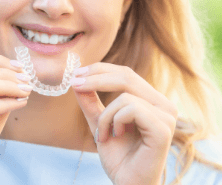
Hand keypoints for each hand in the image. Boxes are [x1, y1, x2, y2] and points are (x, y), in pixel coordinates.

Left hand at [71, 63, 177, 184]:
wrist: (128, 184)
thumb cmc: (118, 156)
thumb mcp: (99, 122)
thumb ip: (91, 101)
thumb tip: (77, 79)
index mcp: (151, 100)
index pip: (125, 74)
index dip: (100, 70)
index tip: (77, 73)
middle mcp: (163, 104)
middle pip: (126, 76)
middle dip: (96, 78)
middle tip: (75, 83)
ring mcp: (166, 116)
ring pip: (125, 95)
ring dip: (105, 115)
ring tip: (103, 135)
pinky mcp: (163, 128)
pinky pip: (131, 109)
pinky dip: (115, 121)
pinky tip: (116, 136)